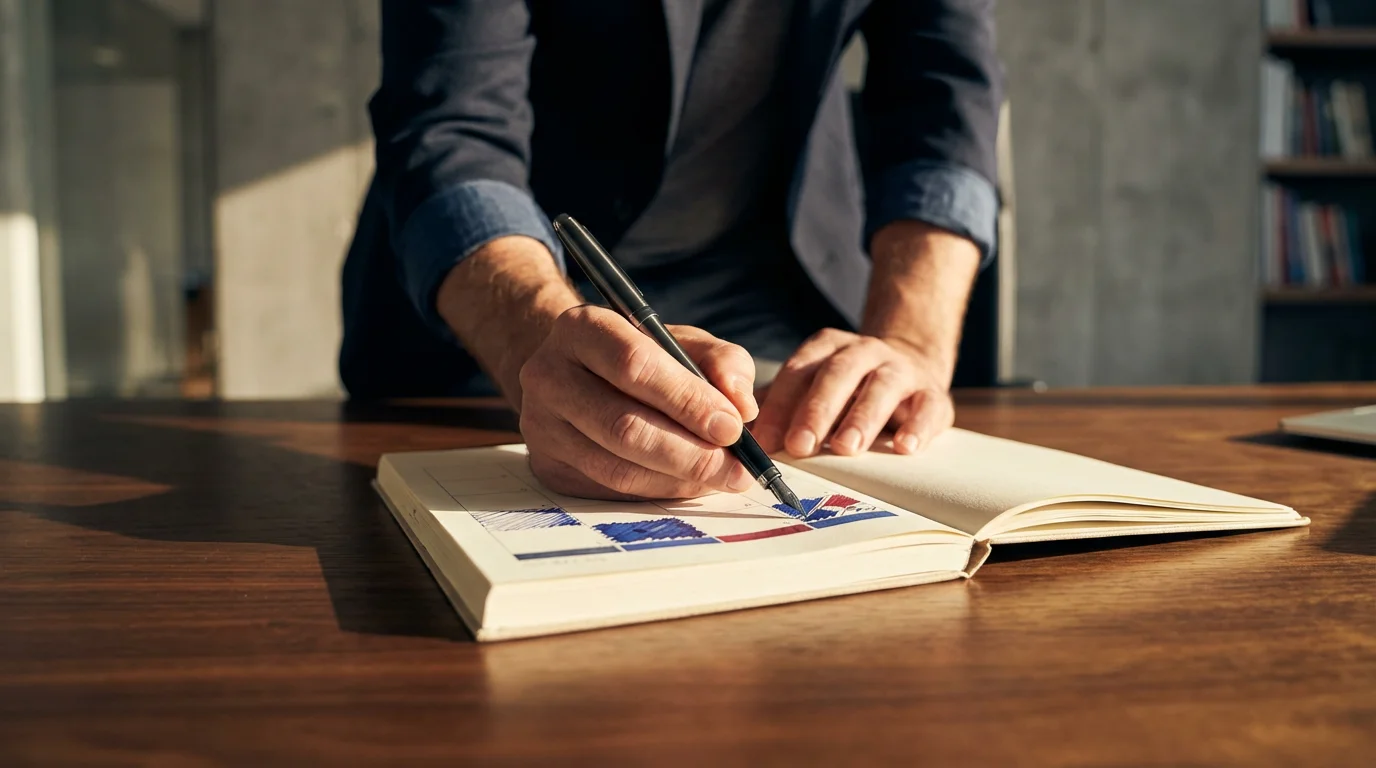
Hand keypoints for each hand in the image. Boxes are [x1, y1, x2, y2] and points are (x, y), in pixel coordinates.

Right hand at [517, 305, 760, 499]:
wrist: (575, 372)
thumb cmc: (638, 355)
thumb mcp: (683, 342)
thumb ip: (722, 362)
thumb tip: (742, 407)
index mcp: (582, 328)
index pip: (634, 366)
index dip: (687, 401)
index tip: (732, 427)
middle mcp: (550, 375)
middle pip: (623, 426)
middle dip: (690, 454)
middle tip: (737, 470)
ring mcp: (541, 425)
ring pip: (616, 468)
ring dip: (678, 480)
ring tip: (721, 478)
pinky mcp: (547, 465)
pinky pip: (609, 490)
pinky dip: (657, 491)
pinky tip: (685, 483)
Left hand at [753, 328, 954, 457]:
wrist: (911, 370)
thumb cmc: (849, 390)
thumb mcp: (813, 389)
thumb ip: (780, 409)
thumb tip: (743, 439)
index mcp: (827, 348)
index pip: (798, 372)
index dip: (780, 405)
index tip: (765, 440)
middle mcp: (864, 352)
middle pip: (838, 374)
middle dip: (817, 410)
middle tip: (800, 445)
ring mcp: (901, 370)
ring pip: (882, 387)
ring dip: (862, 418)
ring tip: (846, 448)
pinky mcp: (932, 394)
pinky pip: (928, 406)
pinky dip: (918, 426)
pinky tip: (905, 448)